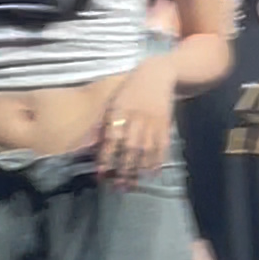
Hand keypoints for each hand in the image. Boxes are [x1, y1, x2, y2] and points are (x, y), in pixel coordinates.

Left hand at [95, 54, 175, 186]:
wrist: (158, 74)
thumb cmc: (131, 88)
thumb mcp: (115, 100)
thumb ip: (106, 122)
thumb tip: (92, 144)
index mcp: (120, 109)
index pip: (112, 137)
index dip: (107, 156)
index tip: (101, 172)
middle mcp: (137, 116)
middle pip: (130, 147)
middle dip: (123, 169)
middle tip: (117, 185)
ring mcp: (153, 120)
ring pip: (146, 149)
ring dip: (139, 169)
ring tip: (132, 184)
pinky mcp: (166, 123)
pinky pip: (162, 146)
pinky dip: (157, 161)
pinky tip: (151, 173)